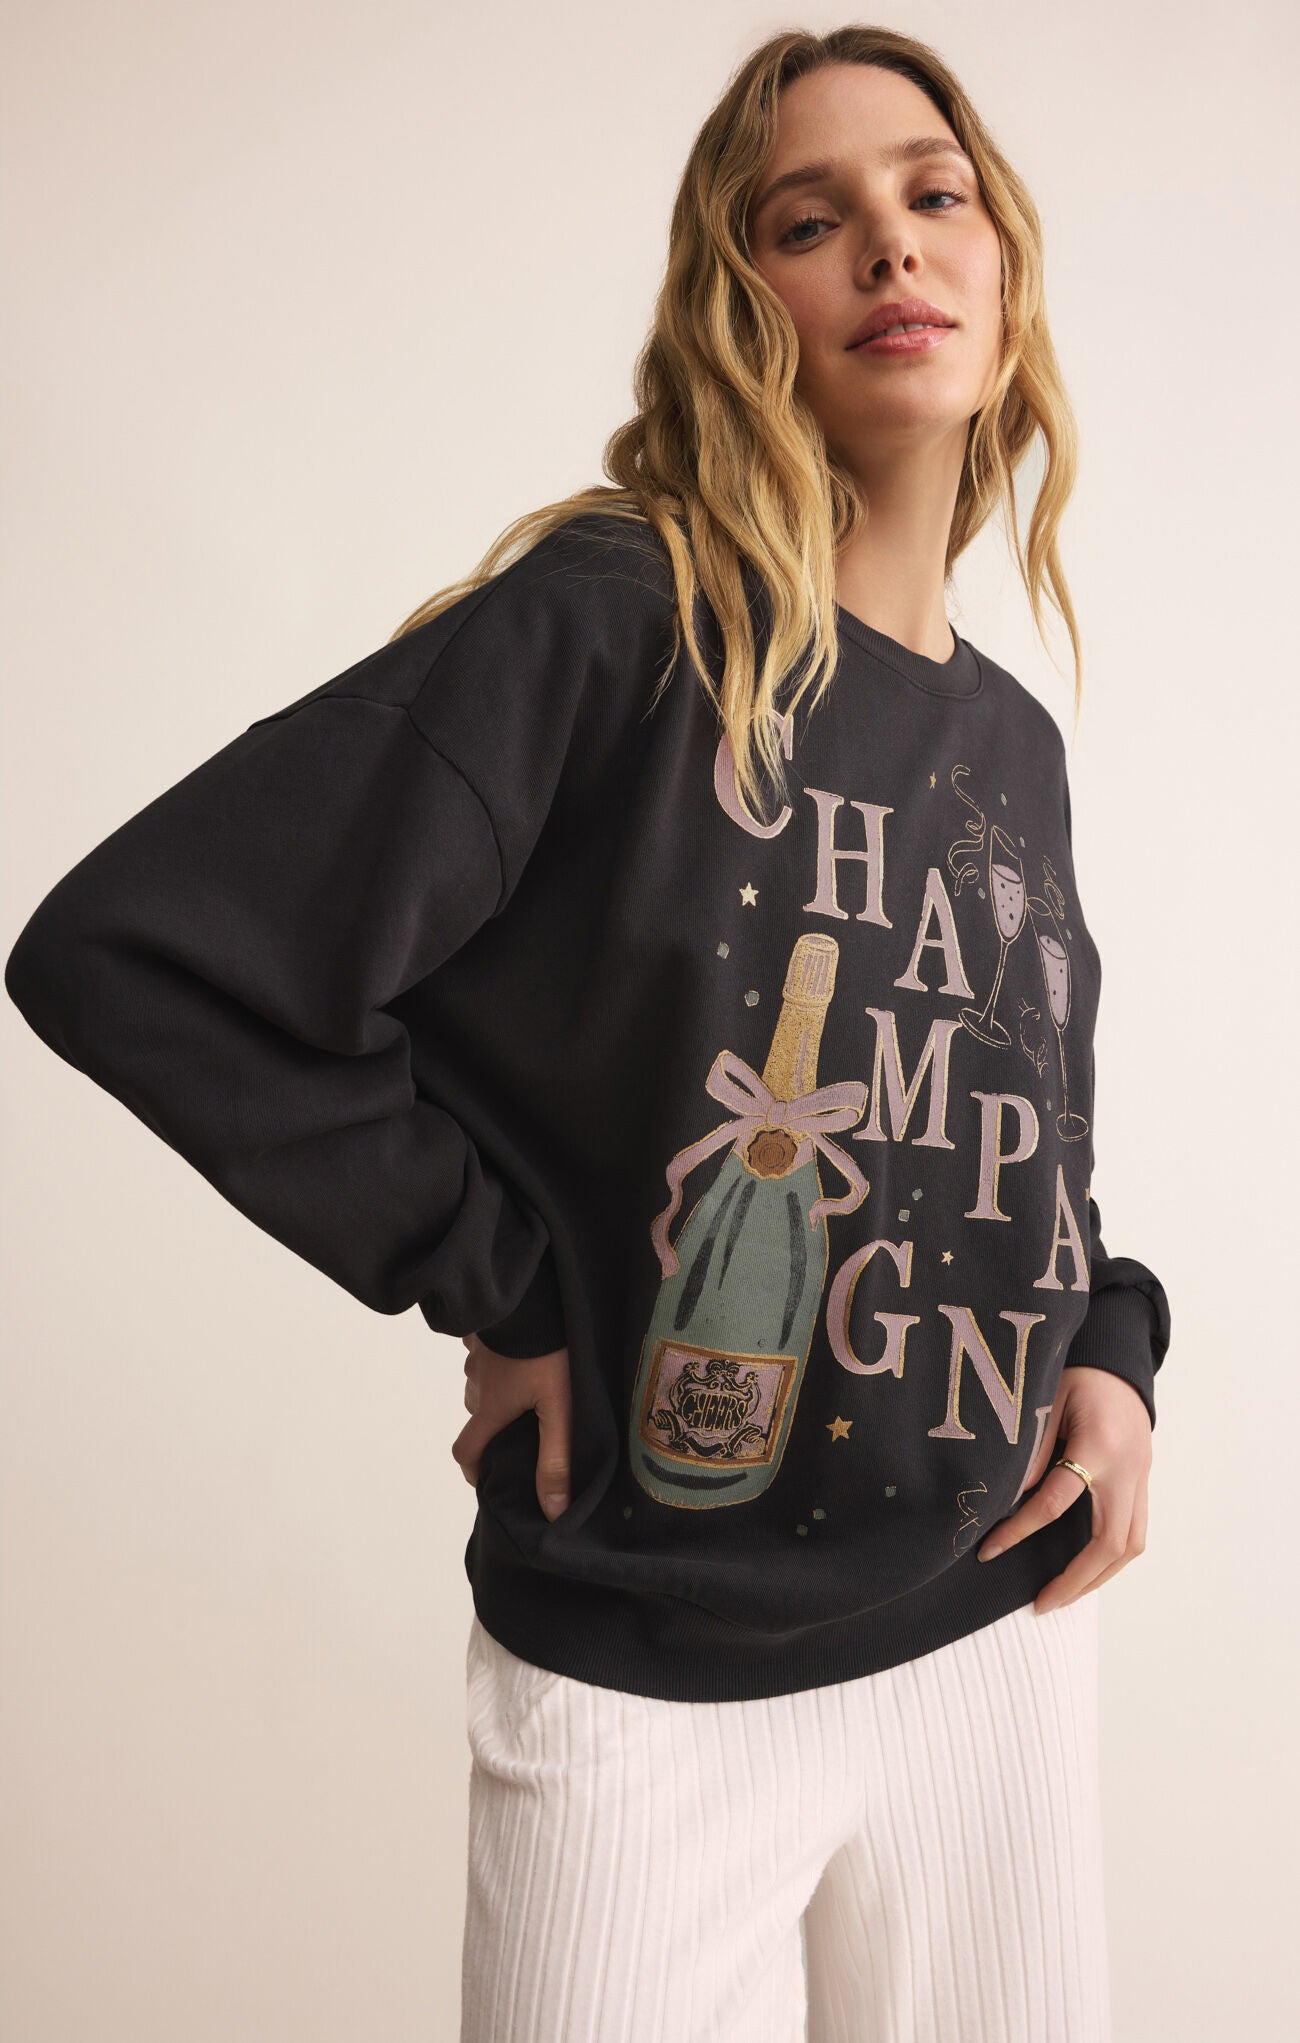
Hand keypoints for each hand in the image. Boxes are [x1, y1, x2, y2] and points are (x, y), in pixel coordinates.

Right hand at [451, 1331, 572, 1522]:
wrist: (536, 1295)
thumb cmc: (547, 1353)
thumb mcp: (559, 1408)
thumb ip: (556, 1458)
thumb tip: (552, 1511)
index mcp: (490, 1408)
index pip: (466, 1452)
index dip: (474, 1471)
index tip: (489, 1479)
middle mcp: (475, 1384)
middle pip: (475, 1418)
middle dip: (493, 1430)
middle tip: (523, 1431)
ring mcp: (476, 1356)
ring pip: (480, 1386)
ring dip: (495, 1396)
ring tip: (527, 1393)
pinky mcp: (484, 1332)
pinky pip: (483, 1356)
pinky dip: (495, 1365)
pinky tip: (518, 1358)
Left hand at [976, 1366, 1150, 1612]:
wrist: (1118, 1362)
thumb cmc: (1078, 1376)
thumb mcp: (1045, 1401)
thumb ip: (1031, 1450)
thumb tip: (1011, 1500)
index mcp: (1098, 1445)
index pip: (1055, 1502)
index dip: (1019, 1530)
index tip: (989, 1550)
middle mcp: (1127, 1469)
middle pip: (1110, 1543)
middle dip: (1075, 1580)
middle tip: (1042, 1603)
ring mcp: (1141, 1477)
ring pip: (1131, 1546)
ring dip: (1098, 1578)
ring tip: (1064, 1596)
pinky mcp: (1144, 1482)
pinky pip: (1136, 1532)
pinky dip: (1112, 1559)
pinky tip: (1087, 1571)